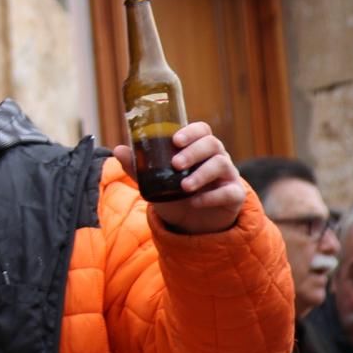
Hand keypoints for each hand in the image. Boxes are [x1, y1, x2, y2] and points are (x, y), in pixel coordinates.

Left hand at [112, 121, 244, 234]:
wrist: (191, 222)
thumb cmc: (174, 193)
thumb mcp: (154, 181)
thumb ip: (137, 167)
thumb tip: (118, 150)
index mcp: (198, 147)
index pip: (201, 130)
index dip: (191, 132)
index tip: (175, 140)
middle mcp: (216, 157)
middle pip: (212, 144)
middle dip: (193, 152)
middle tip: (175, 164)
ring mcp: (228, 175)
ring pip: (222, 164)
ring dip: (201, 174)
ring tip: (184, 187)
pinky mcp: (234, 195)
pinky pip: (230, 192)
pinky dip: (211, 196)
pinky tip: (195, 202)